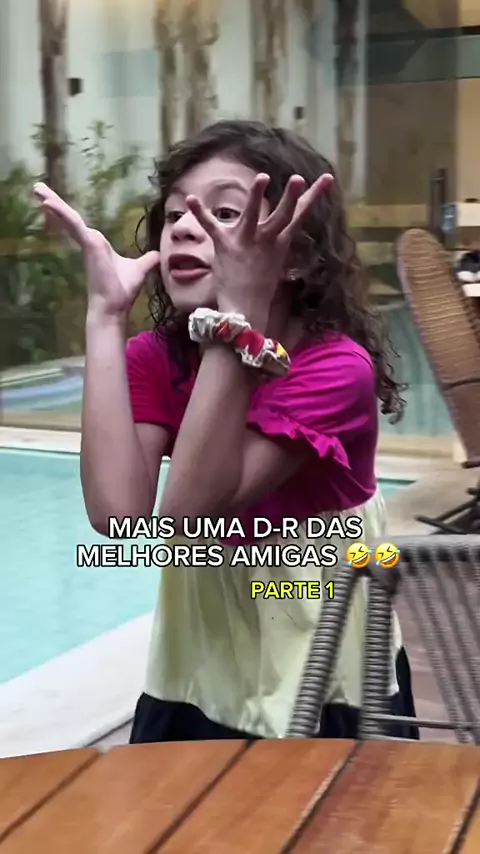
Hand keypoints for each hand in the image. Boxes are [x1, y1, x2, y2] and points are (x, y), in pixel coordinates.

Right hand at [33, 183, 160, 318]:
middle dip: (54, 201)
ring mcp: (87, 242)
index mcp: (98, 244)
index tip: (52, 200)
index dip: (65, 211)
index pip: (78, 222)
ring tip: (37, 188)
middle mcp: (90, 241)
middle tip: (37, 187)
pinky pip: (74, 224)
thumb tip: (157, 255)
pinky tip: (49, 203)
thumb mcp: (139, 269)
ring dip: (53, 202)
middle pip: (69, 217)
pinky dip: (62, 213)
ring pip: (69, 217)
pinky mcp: (88, 244)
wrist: (114, 306)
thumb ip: (147, 260)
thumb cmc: (122, 290)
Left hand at [185, 171, 333, 317]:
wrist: (244, 308)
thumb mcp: (275, 264)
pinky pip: (211, 226)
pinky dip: (200, 213)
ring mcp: (245, 241)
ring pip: (253, 215)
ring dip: (256, 197)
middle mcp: (266, 239)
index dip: (314, 196)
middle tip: (298, 178)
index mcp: (279, 243)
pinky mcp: (225, 245)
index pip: (300, 216)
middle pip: (282, 214)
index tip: (327, 178)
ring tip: (262, 177)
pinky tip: (192, 199)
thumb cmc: (259, 288)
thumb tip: (282, 235)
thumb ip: (276, 246)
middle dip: (291, 196)